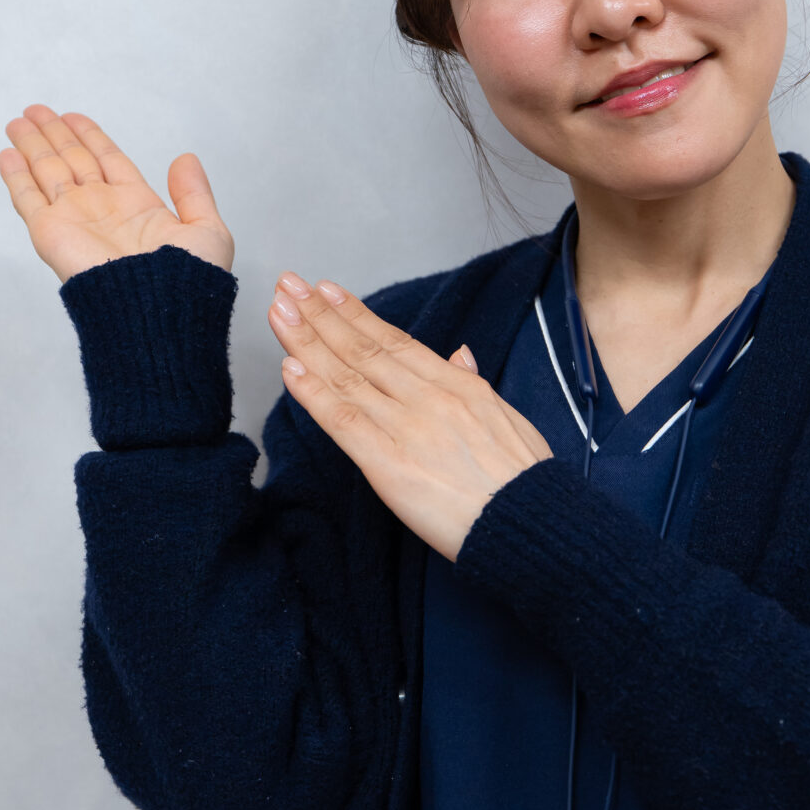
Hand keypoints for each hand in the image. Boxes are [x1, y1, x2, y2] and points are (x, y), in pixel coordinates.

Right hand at [0, 106, 232, 283]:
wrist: (157, 310)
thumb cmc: (188, 278)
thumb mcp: (206, 230)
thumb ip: (194, 194)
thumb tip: (186, 158)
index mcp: (137, 206)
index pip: (106, 159)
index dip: (89, 136)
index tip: (72, 116)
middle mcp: (101, 209)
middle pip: (71, 160)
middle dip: (54, 134)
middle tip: (35, 110)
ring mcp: (73, 219)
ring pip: (47, 172)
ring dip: (32, 145)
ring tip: (18, 121)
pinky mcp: (50, 233)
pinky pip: (28, 198)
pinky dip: (16, 176)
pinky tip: (7, 154)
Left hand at [267, 274, 551, 559]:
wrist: (530, 524)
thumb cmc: (524, 482)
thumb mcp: (509, 420)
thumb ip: (475, 386)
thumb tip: (460, 355)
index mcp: (457, 386)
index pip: (396, 341)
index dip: (356, 313)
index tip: (327, 290)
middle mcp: (428, 398)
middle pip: (364, 349)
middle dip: (320, 315)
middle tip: (288, 285)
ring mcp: (407, 428)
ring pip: (347, 377)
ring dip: (307, 342)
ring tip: (279, 313)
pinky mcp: (389, 465)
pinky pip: (344, 423)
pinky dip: (314, 394)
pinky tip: (290, 370)